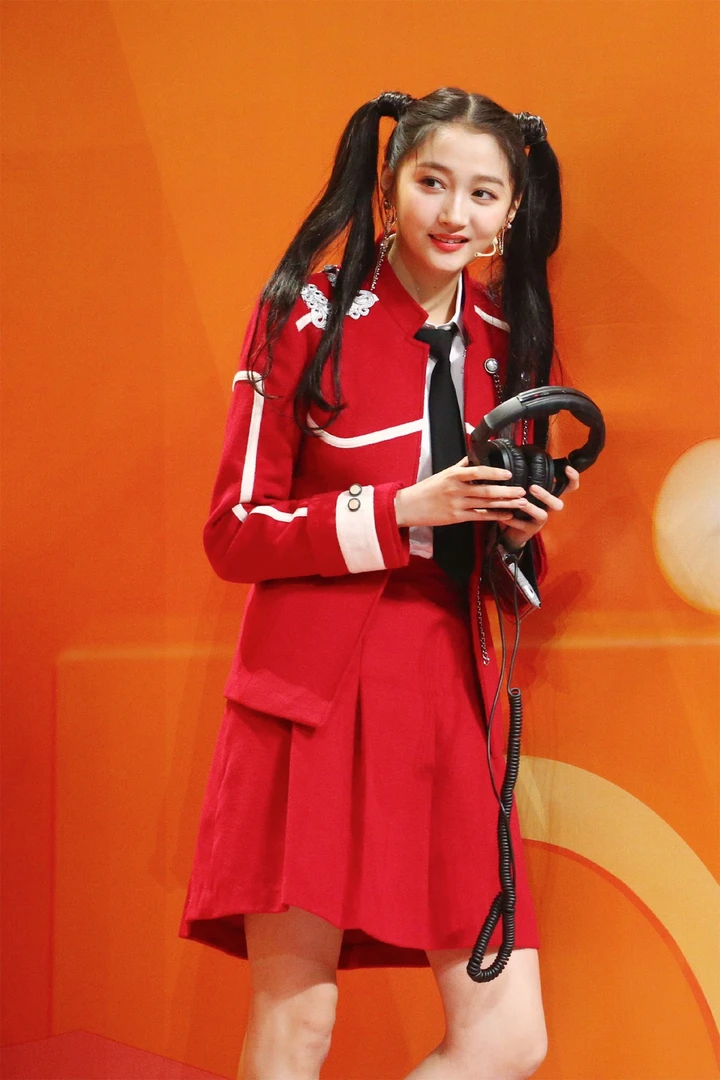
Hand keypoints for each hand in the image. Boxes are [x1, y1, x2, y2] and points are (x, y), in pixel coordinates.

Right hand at [394, 455, 529, 527]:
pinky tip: (507, 515)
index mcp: (453, 475)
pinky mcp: (457, 517)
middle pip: (486, 491)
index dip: (494, 472)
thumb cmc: (427, 489)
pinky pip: (480, 517)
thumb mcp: (443, 473)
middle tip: (522, 491)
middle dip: (507, 492)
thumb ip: (461, 466)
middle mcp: (456, 490)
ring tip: (521, 502)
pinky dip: (495, 516)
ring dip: (505, 504)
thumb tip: (474, 455)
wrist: (410, 506)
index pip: (477, 471)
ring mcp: (457, 505)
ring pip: (486, 504)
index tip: (508, 473)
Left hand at [499, 465, 580, 550]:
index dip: (573, 479)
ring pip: (543, 515)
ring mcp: (540, 521)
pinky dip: (515, 520)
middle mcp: (548, 509)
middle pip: (558, 504)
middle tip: (532, 487)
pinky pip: (524, 525)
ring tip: (521, 501)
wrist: (511, 533)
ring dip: (532, 507)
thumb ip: (525, 477)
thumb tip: (519, 455)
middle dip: (547, 495)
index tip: (568, 468)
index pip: (569, 488)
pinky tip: (507, 516)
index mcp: (549, 496)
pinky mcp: (529, 530)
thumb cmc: (519, 506)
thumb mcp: (524, 490)